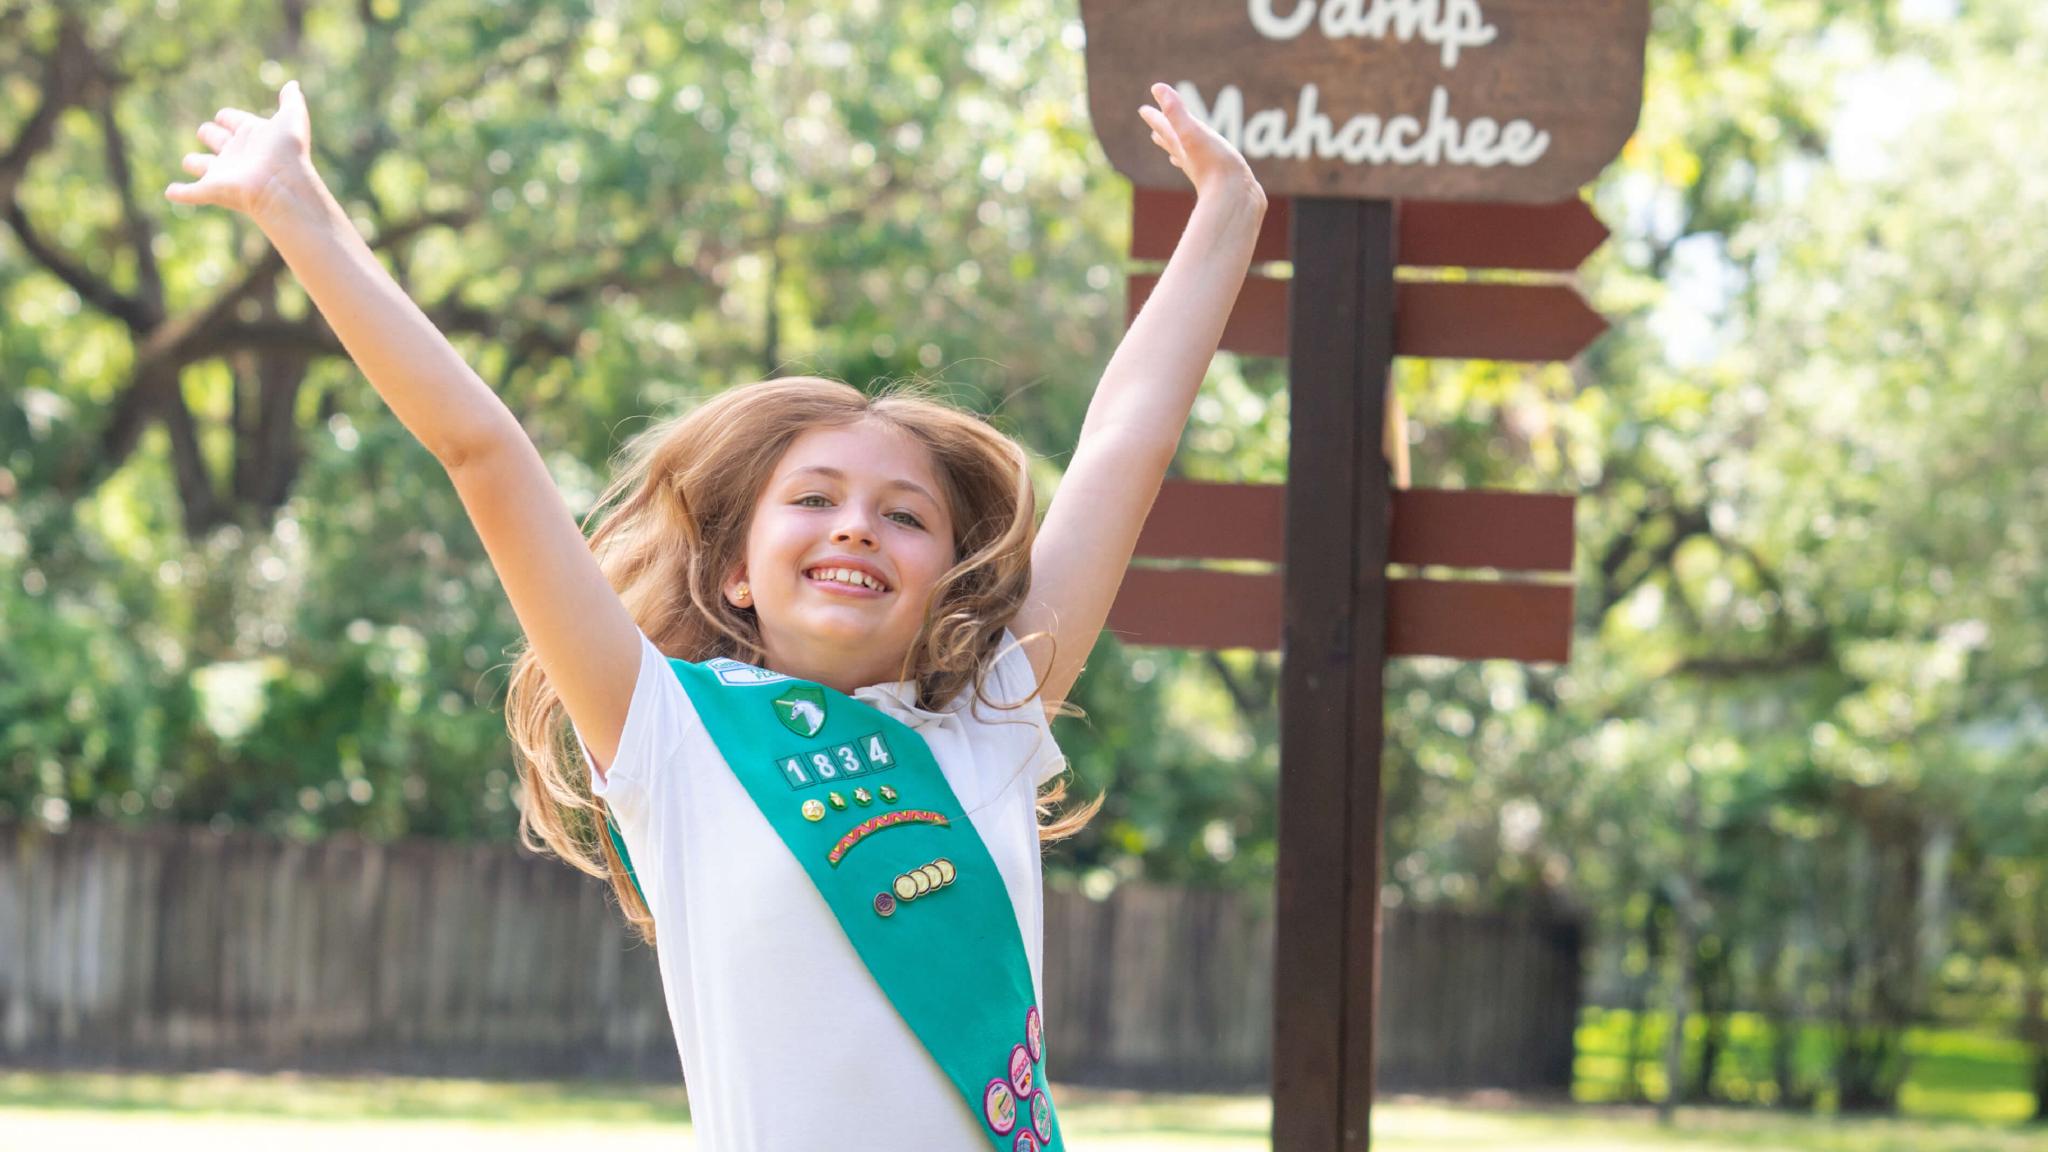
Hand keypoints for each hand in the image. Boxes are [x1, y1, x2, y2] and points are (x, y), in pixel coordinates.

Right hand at [165, 81, 314, 219]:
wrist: (282, 185)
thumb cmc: (287, 152)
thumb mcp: (291, 118)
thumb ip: (291, 100)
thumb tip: (292, 83)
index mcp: (253, 136)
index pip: (236, 122)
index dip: (230, 118)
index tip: (223, 115)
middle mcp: (238, 154)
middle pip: (218, 141)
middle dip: (211, 135)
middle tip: (205, 131)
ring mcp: (224, 173)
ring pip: (203, 165)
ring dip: (195, 163)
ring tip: (189, 162)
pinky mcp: (211, 190)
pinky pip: (191, 193)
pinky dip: (180, 193)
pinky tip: (170, 193)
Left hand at [1138, 82, 1264, 209]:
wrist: (1233, 199)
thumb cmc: (1214, 164)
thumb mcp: (1193, 132)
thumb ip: (1176, 111)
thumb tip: (1156, 87)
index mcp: (1183, 145)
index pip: (1165, 127)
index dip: (1155, 117)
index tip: (1143, 110)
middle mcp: (1190, 159)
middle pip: (1173, 143)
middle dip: (1164, 135)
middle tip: (1154, 130)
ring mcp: (1203, 172)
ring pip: (1187, 159)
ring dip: (1179, 152)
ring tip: (1174, 151)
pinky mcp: (1219, 181)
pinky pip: (1206, 170)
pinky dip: (1199, 166)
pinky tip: (1203, 170)